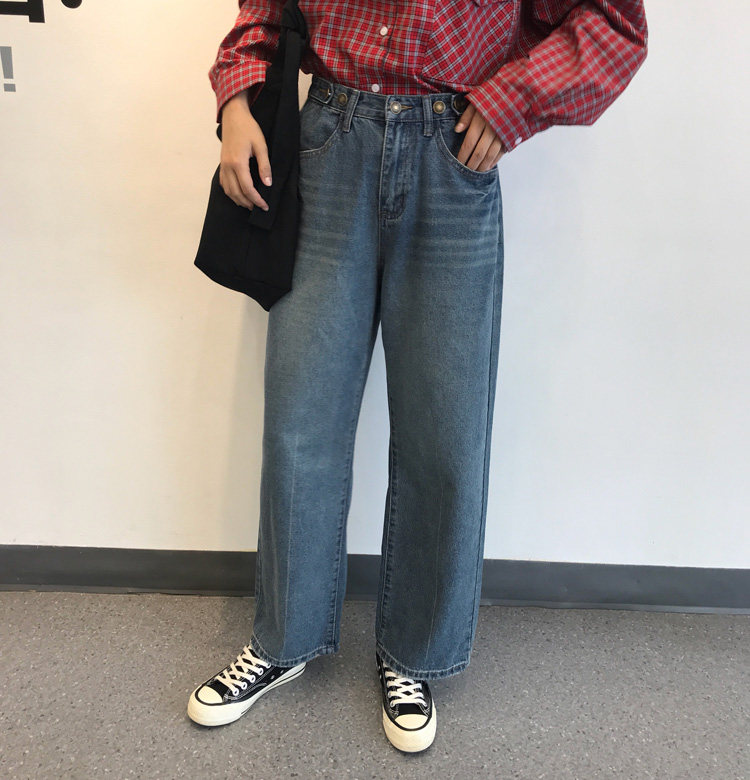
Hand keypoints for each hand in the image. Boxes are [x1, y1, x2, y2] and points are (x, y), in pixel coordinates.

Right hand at [219, 92, 272, 210]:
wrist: (233, 116)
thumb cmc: (248, 128)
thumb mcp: (261, 146)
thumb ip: (264, 166)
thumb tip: (267, 183)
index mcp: (238, 162)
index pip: (247, 188)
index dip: (257, 200)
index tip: (265, 206)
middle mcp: (228, 166)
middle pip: (236, 193)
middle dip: (248, 203)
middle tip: (259, 207)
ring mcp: (223, 166)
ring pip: (228, 190)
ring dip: (239, 200)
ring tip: (250, 204)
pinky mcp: (222, 164)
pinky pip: (224, 183)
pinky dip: (231, 192)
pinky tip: (238, 195)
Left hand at [453, 101, 505, 172]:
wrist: (518, 92)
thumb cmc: (494, 95)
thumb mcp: (477, 100)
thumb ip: (466, 115)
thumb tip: (457, 130)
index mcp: (482, 119)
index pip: (469, 142)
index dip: (462, 155)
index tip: (457, 162)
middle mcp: (492, 128)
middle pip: (479, 152)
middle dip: (471, 164)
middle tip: (465, 171)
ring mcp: (503, 133)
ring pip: (490, 156)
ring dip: (482, 166)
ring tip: (475, 171)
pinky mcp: (511, 137)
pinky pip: (501, 153)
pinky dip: (493, 162)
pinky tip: (488, 166)